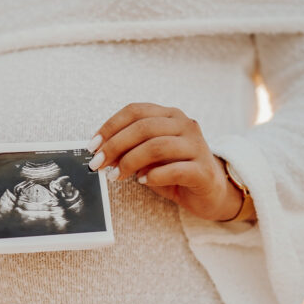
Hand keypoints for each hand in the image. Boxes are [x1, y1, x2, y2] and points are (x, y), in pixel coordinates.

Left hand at [89, 103, 245, 221]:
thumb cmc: (176, 171)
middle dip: (115, 146)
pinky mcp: (203, 170)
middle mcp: (185, 125)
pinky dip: (154, 175)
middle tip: (98, 164)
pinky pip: (175, 169)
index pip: (135, 111)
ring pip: (157, 146)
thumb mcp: (150, 157)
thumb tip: (101, 151)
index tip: (92, 145)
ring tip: (116, 175)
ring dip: (130, 162)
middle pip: (144, 127)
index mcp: (170, 115)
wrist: (211, 193)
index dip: (110, 126)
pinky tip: (142, 181)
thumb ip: (131, 149)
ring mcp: (197, 146)